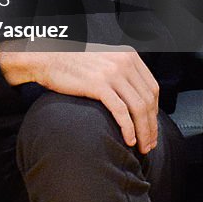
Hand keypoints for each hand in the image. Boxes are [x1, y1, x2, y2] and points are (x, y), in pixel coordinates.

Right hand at [0, 44, 159, 152]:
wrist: (47, 59)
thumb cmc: (73, 63)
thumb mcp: (104, 59)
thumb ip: (122, 71)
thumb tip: (136, 96)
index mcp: (128, 55)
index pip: (153, 88)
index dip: (155, 112)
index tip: (152, 127)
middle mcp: (124, 62)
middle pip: (148, 100)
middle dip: (151, 126)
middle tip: (150, 143)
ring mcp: (112, 73)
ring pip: (138, 108)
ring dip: (143, 132)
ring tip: (141, 146)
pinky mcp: (99, 84)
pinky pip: (121, 111)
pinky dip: (128, 128)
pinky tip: (128, 139)